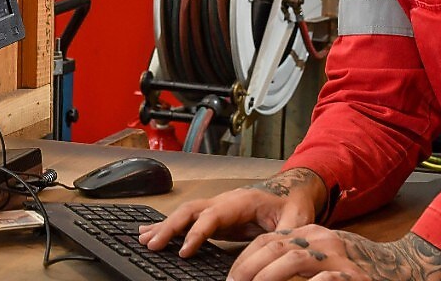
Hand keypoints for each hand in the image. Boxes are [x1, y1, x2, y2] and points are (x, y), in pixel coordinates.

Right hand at [137, 168, 326, 256]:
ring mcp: (218, 207)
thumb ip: (286, 233)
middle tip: (151, 245)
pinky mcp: (216, 217)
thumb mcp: (297, 218)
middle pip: (191, 210)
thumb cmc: (294, 201)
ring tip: (143, 240)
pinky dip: (168, 226)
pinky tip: (152, 233)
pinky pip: (188, 219)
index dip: (197, 233)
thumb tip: (275, 251)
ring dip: (164, 226)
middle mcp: (224, 201)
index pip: (212, 215)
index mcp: (241, 201)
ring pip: (185, 213)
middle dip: (169, 227)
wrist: (294, 189)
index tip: (184, 251)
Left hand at [227, 228, 440, 280]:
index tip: (231, 279)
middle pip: (272, 249)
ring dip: (266, 278)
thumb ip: (298, 261)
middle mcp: (322, 240)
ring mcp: (339, 258)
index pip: (266, 241)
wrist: (409, 267)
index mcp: (311, 234)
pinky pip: (324, 280)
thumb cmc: (363, 267)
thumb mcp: (327, 255)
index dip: (243, 261)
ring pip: (292, 259)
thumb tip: (261, 273)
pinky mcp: (355, 276)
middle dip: (247, 272)